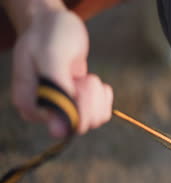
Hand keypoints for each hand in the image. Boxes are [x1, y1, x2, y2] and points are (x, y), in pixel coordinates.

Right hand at [6, 2, 112, 136]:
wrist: (54, 26)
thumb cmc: (49, 36)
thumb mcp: (52, 55)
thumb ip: (57, 91)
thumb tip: (59, 131)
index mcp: (30, 106)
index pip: (64, 126)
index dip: (79, 106)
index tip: (76, 82)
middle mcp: (45, 114)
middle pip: (83, 125)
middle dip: (89, 97)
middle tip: (79, 76)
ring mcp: (63, 112)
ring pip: (95, 120)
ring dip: (95, 95)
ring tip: (82, 76)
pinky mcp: (79, 108)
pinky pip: (102, 113)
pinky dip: (102, 95)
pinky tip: (89, 80)